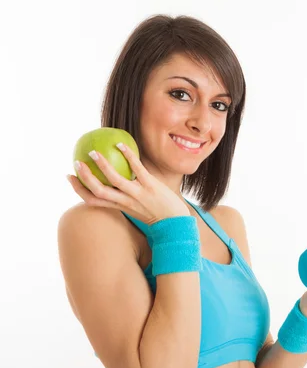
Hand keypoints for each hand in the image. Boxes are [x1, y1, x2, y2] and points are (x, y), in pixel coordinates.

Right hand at [67, 143, 189, 223]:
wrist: (175, 223)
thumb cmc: (155, 213)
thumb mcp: (135, 208)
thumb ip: (125, 198)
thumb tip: (116, 181)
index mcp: (119, 207)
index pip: (92, 200)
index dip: (78, 189)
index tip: (69, 177)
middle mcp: (125, 201)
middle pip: (98, 191)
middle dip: (84, 177)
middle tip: (76, 163)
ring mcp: (137, 193)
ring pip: (114, 179)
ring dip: (102, 165)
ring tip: (93, 152)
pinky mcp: (150, 185)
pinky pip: (137, 167)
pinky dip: (127, 155)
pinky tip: (120, 144)